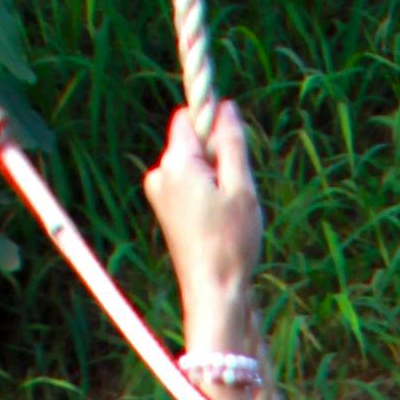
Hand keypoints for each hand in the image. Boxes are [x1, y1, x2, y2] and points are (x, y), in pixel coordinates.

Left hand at [142, 97, 262, 336]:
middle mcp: (160, 173)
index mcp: (176, 163)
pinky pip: (186, 186)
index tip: (231, 152)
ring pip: (190, 166)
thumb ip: (232, 143)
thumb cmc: (230, 243)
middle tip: (234, 192)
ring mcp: (158, 193)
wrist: (213, 293)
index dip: (212, 125)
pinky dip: (204, 196)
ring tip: (226, 213)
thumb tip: (225, 106)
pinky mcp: (163, 210)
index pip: (188, 117)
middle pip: (190, 143)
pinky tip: (216, 222)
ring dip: (212, 179)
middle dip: (214, 157)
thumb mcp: (241, 188)